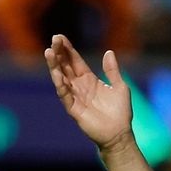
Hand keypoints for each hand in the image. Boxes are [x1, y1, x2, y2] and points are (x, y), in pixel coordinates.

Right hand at [44, 34, 133, 150]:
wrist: (119, 133)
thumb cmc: (120, 111)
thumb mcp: (120, 86)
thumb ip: (112, 70)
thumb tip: (109, 52)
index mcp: (90, 80)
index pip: (76, 62)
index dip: (68, 50)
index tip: (60, 37)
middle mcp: (80, 87)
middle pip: (66, 67)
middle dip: (60, 53)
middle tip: (54, 39)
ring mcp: (75, 97)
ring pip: (62, 79)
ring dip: (55, 66)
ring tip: (50, 52)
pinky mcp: (74, 109)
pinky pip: (65, 95)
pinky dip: (61, 84)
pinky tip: (57, 74)